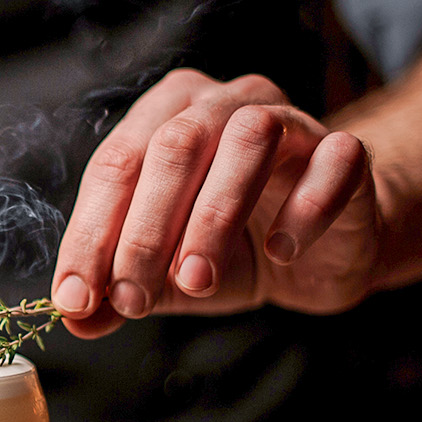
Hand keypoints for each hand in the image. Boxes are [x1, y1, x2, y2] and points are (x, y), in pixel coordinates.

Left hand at [51, 69, 379, 336]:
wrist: (320, 254)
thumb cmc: (231, 249)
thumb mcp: (164, 276)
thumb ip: (117, 291)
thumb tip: (75, 318)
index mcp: (165, 116)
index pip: (114, 166)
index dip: (90, 234)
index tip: (76, 298)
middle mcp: (224, 103)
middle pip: (175, 145)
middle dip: (145, 230)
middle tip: (133, 297)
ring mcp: (291, 120)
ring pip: (249, 138)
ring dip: (213, 217)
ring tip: (195, 282)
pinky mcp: (346, 153)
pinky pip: (331, 164)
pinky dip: (303, 210)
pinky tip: (280, 253)